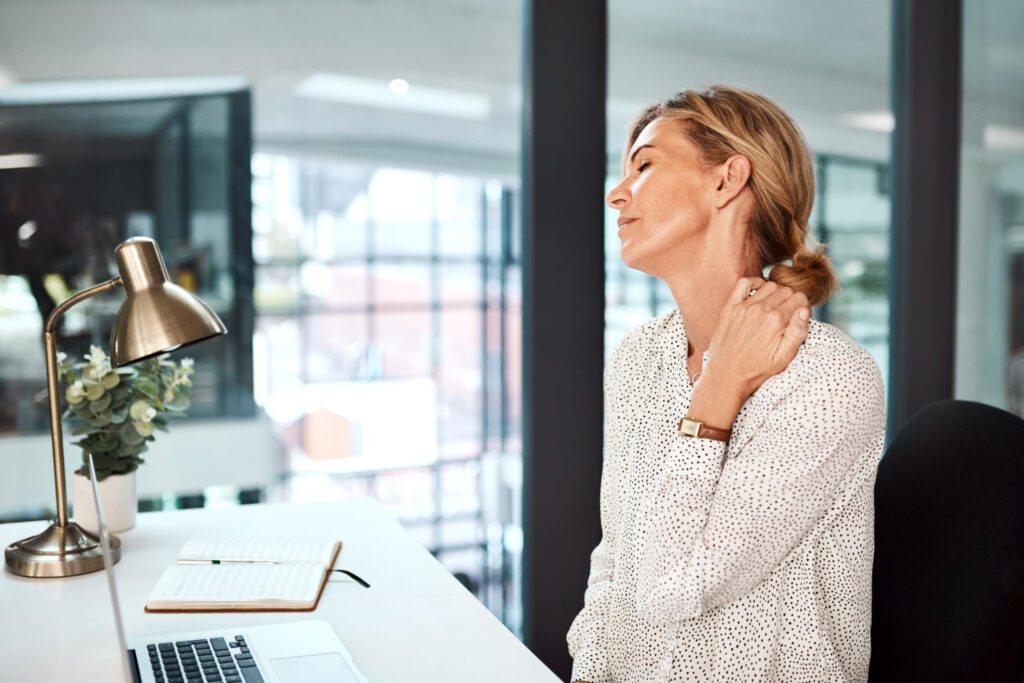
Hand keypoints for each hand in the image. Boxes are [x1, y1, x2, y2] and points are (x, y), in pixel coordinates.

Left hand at [700, 277, 810, 402]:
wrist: (727, 376)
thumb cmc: (757, 370)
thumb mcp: (784, 357)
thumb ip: (798, 332)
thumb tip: (804, 311)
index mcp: (777, 321)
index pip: (800, 298)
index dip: (803, 308)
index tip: (798, 318)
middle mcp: (761, 310)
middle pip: (786, 291)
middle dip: (791, 301)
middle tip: (787, 316)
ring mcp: (744, 307)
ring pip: (769, 286)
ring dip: (775, 293)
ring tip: (774, 307)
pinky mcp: (730, 308)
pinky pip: (744, 283)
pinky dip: (754, 283)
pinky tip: (758, 293)